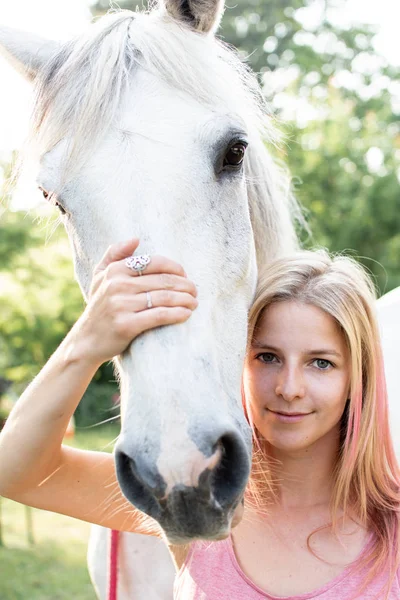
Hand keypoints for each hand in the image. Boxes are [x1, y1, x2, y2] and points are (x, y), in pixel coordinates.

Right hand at [70, 239, 197, 365]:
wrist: (87, 341)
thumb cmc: (99, 307)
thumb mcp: (100, 277)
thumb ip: (114, 254)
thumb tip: (135, 239)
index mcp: (115, 270)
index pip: (154, 262)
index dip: (175, 268)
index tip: (185, 276)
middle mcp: (117, 285)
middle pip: (163, 280)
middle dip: (185, 285)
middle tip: (195, 291)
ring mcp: (121, 305)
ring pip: (164, 297)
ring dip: (185, 300)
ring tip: (194, 303)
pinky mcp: (126, 325)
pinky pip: (159, 315)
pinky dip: (177, 314)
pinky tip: (186, 314)